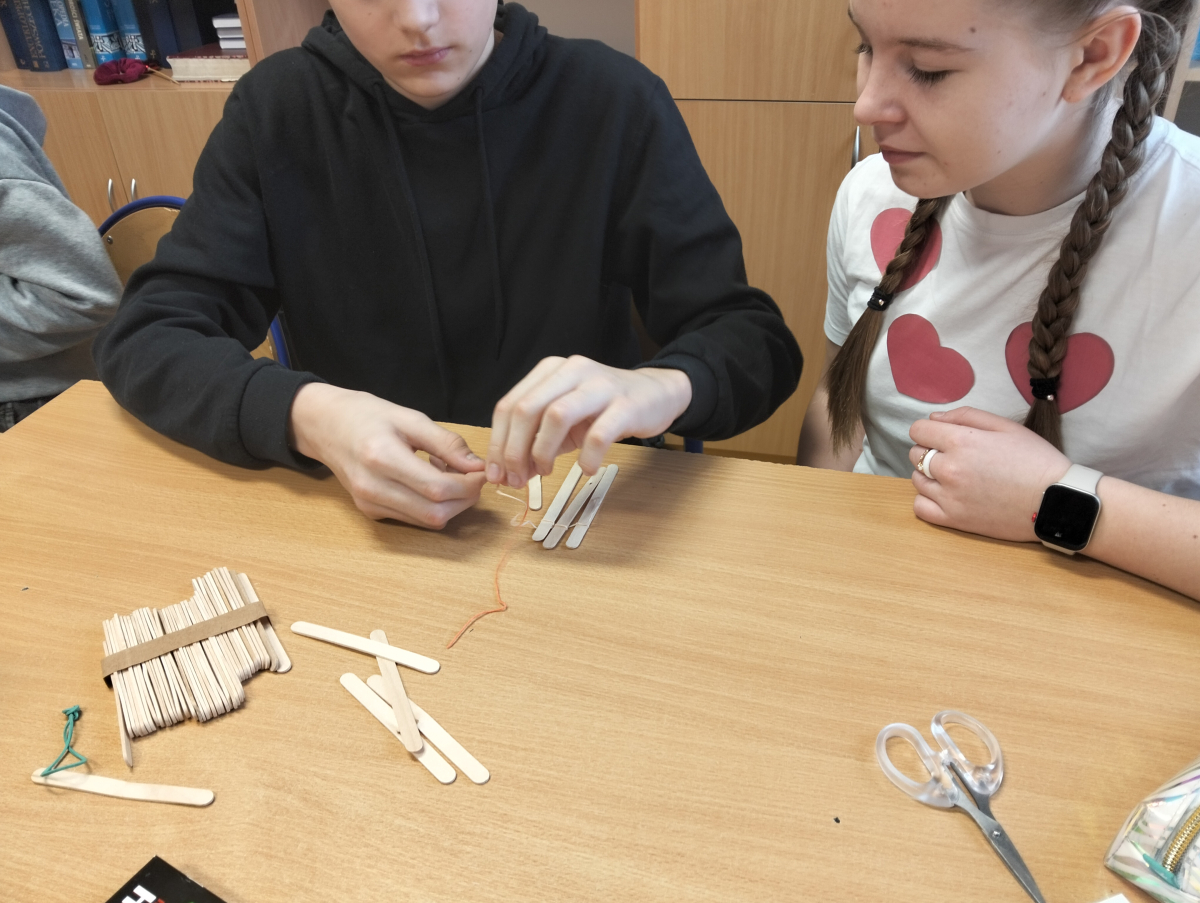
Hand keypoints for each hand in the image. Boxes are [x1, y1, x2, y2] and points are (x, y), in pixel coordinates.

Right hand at [289, 383, 486, 528]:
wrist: (324, 425)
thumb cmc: (367, 415)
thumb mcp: (410, 418)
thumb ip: (447, 443)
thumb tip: (478, 466)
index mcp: (382, 458)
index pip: (437, 488)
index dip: (468, 485)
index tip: (482, 471)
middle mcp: (372, 488)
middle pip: (436, 513)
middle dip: (465, 499)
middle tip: (474, 476)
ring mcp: (369, 504)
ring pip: (427, 521)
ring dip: (451, 504)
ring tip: (448, 473)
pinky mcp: (370, 512)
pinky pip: (414, 518)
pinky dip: (432, 505)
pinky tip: (429, 481)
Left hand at [486, 355, 691, 487]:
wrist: (655, 394)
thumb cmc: (603, 409)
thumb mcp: (565, 423)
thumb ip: (535, 443)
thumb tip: (508, 475)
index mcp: (549, 371)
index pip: (509, 405)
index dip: (497, 443)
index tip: (496, 474)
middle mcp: (571, 371)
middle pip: (527, 409)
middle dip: (514, 450)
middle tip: (516, 479)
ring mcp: (599, 386)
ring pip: (556, 415)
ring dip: (543, 451)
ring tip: (546, 472)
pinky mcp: (625, 405)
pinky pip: (599, 433)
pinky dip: (587, 456)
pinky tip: (586, 469)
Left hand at [907, 407, 1070, 541]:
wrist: (1057, 500)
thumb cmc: (1035, 460)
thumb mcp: (1005, 426)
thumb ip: (966, 416)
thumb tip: (934, 418)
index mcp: (961, 442)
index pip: (918, 430)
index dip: (929, 430)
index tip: (942, 436)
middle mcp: (950, 469)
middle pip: (915, 454)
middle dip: (930, 451)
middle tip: (955, 457)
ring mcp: (950, 497)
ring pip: (916, 480)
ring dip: (929, 476)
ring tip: (955, 477)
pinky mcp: (954, 520)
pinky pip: (920, 508)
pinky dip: (927, 501)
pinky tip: (945, 496)